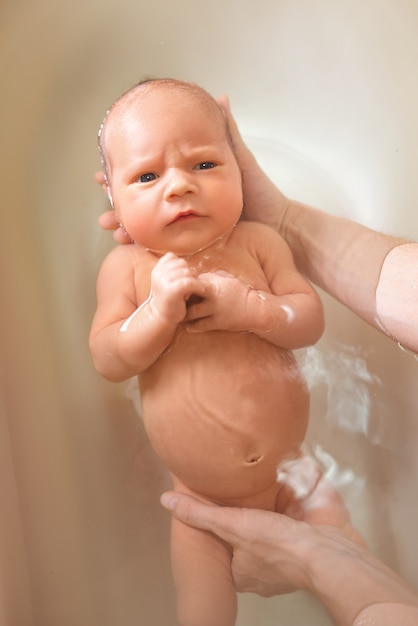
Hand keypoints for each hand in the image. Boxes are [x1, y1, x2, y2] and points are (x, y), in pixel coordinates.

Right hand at [97, 97, 292, 241]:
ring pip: (151, 226)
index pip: (151, 178)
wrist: (278, 227)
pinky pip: (167, 244)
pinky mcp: (195, 244)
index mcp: (188, 185)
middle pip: (145, 204)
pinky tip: (133, 243)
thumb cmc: (261, 194)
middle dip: (121, 205)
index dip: (129, 175)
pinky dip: (147, 243)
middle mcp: (184, 206)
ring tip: (112, 228)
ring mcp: (188, 226)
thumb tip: (220, 98)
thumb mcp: (240, 160)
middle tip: (103, 210)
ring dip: (129, 227)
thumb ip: (227, 132)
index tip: (102, 174)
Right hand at [150, 253, 206, 325]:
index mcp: (156, 270)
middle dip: (188, 274)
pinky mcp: (171, 290)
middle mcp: (158, 274)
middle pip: (182, 264)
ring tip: (190, 292)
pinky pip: (190, 282)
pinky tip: (201, 291)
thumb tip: (192, 265)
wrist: (161, 318)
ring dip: (193, 281)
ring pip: (187, 272)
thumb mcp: (166, 282)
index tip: (181, 278)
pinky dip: (198, 286)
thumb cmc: (168, 300)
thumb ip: (174, 271)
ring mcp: (163, 281)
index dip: (180, 266)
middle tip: (187, 287)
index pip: (172, 257)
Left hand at [161, 491, 311, 596]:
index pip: (227, 551)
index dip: (225, 531)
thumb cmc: (281, 547)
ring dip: (276, 512)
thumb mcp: (232, 525)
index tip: (224, 516)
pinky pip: (300, 525)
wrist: (330, 556)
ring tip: (271, 491)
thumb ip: (201, 514)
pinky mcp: (313, 548)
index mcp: (244, 573)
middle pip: (252, 541)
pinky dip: (299, 508)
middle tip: (248, 501)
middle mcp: (267, 572)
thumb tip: (168, 501)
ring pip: (278, 533)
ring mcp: (292, 562)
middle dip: (252, 520)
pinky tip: (297, 493)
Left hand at [185, 271, 254, 332]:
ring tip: (179, 314)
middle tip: (175, 301)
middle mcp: (213, 296)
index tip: (184, 286)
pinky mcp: (217, 323)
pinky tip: (187, 327)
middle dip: (181, 298)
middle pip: (189, 296)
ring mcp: (214, 310)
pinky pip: (201, 325)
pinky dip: (193, 327)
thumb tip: (202, 275)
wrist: (255, 310)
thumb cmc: (243, 293)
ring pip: (192, 312)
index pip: (195, 280)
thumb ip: (216, 277)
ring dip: (184, 314)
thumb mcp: (230, 280)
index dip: (188, 283)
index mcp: (216, 283)